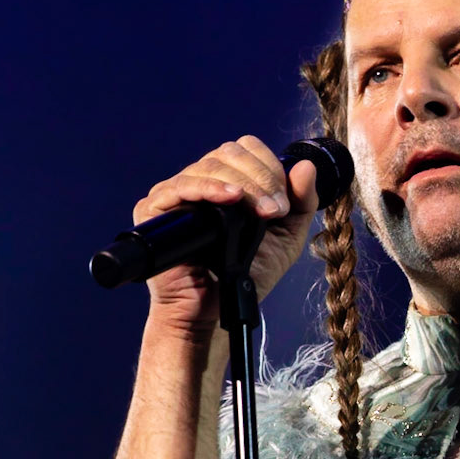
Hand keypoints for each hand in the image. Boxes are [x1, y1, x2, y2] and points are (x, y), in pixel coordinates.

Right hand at [135, 134, 321, 333]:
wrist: (216, 310)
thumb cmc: (246, 275)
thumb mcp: (287, 238)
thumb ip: (301, 203)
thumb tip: (305, 166)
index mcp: (229, 180)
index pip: (246, 149)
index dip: (269, 166)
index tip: (283, 202)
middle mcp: (201, 180)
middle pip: (229, 152)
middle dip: (260, 178)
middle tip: (275, 210)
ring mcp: (176, 192)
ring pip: (209, 165)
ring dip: (243, 185)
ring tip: (261, 213)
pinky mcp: (154, 208)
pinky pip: (181, 185)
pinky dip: (208, 187)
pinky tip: (230, 199)